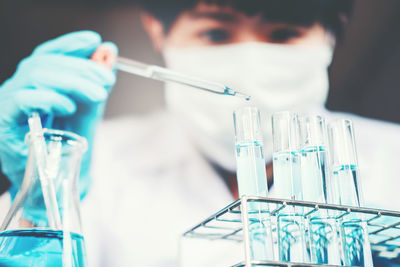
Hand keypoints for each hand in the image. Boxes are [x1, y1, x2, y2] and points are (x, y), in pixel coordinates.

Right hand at [0, 31, 116, 197]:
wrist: (52, 183)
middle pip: (46, 62)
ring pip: (36, 75)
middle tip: (107, 79)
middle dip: (81, 67)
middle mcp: (19, 88)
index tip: (95, 41)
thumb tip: (108, 53)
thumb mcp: (87, 111)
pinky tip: (69, 107)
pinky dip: (50, 99)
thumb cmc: (67, 146)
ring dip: (72, 81)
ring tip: (97, 94)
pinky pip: (23, 100)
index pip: (49, 54)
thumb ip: (96, 83)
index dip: (71, 44)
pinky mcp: (5, 121)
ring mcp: (8, 102)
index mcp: (36, 84)